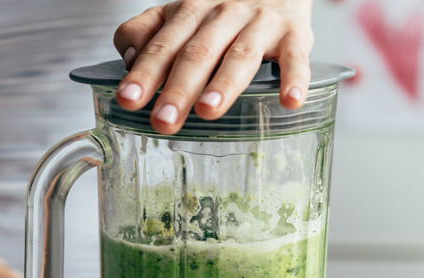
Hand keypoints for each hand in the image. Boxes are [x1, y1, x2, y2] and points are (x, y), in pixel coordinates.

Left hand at [113, 0, 313, 134]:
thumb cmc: (220, 10)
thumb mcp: (179, 13)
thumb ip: (147, 32)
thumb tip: (127, 57)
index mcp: (190, 12)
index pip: (163, 45)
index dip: (144, 73)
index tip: (128, 100)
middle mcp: (223, 15)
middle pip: (198, 53)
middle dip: (179, 88)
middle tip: (164, 120)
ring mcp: (260, 23)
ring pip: (241, 54)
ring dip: (225, 83)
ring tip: (208, 111)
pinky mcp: (295, 33)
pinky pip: (295, 56)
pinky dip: (295, 78)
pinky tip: (289, 101)